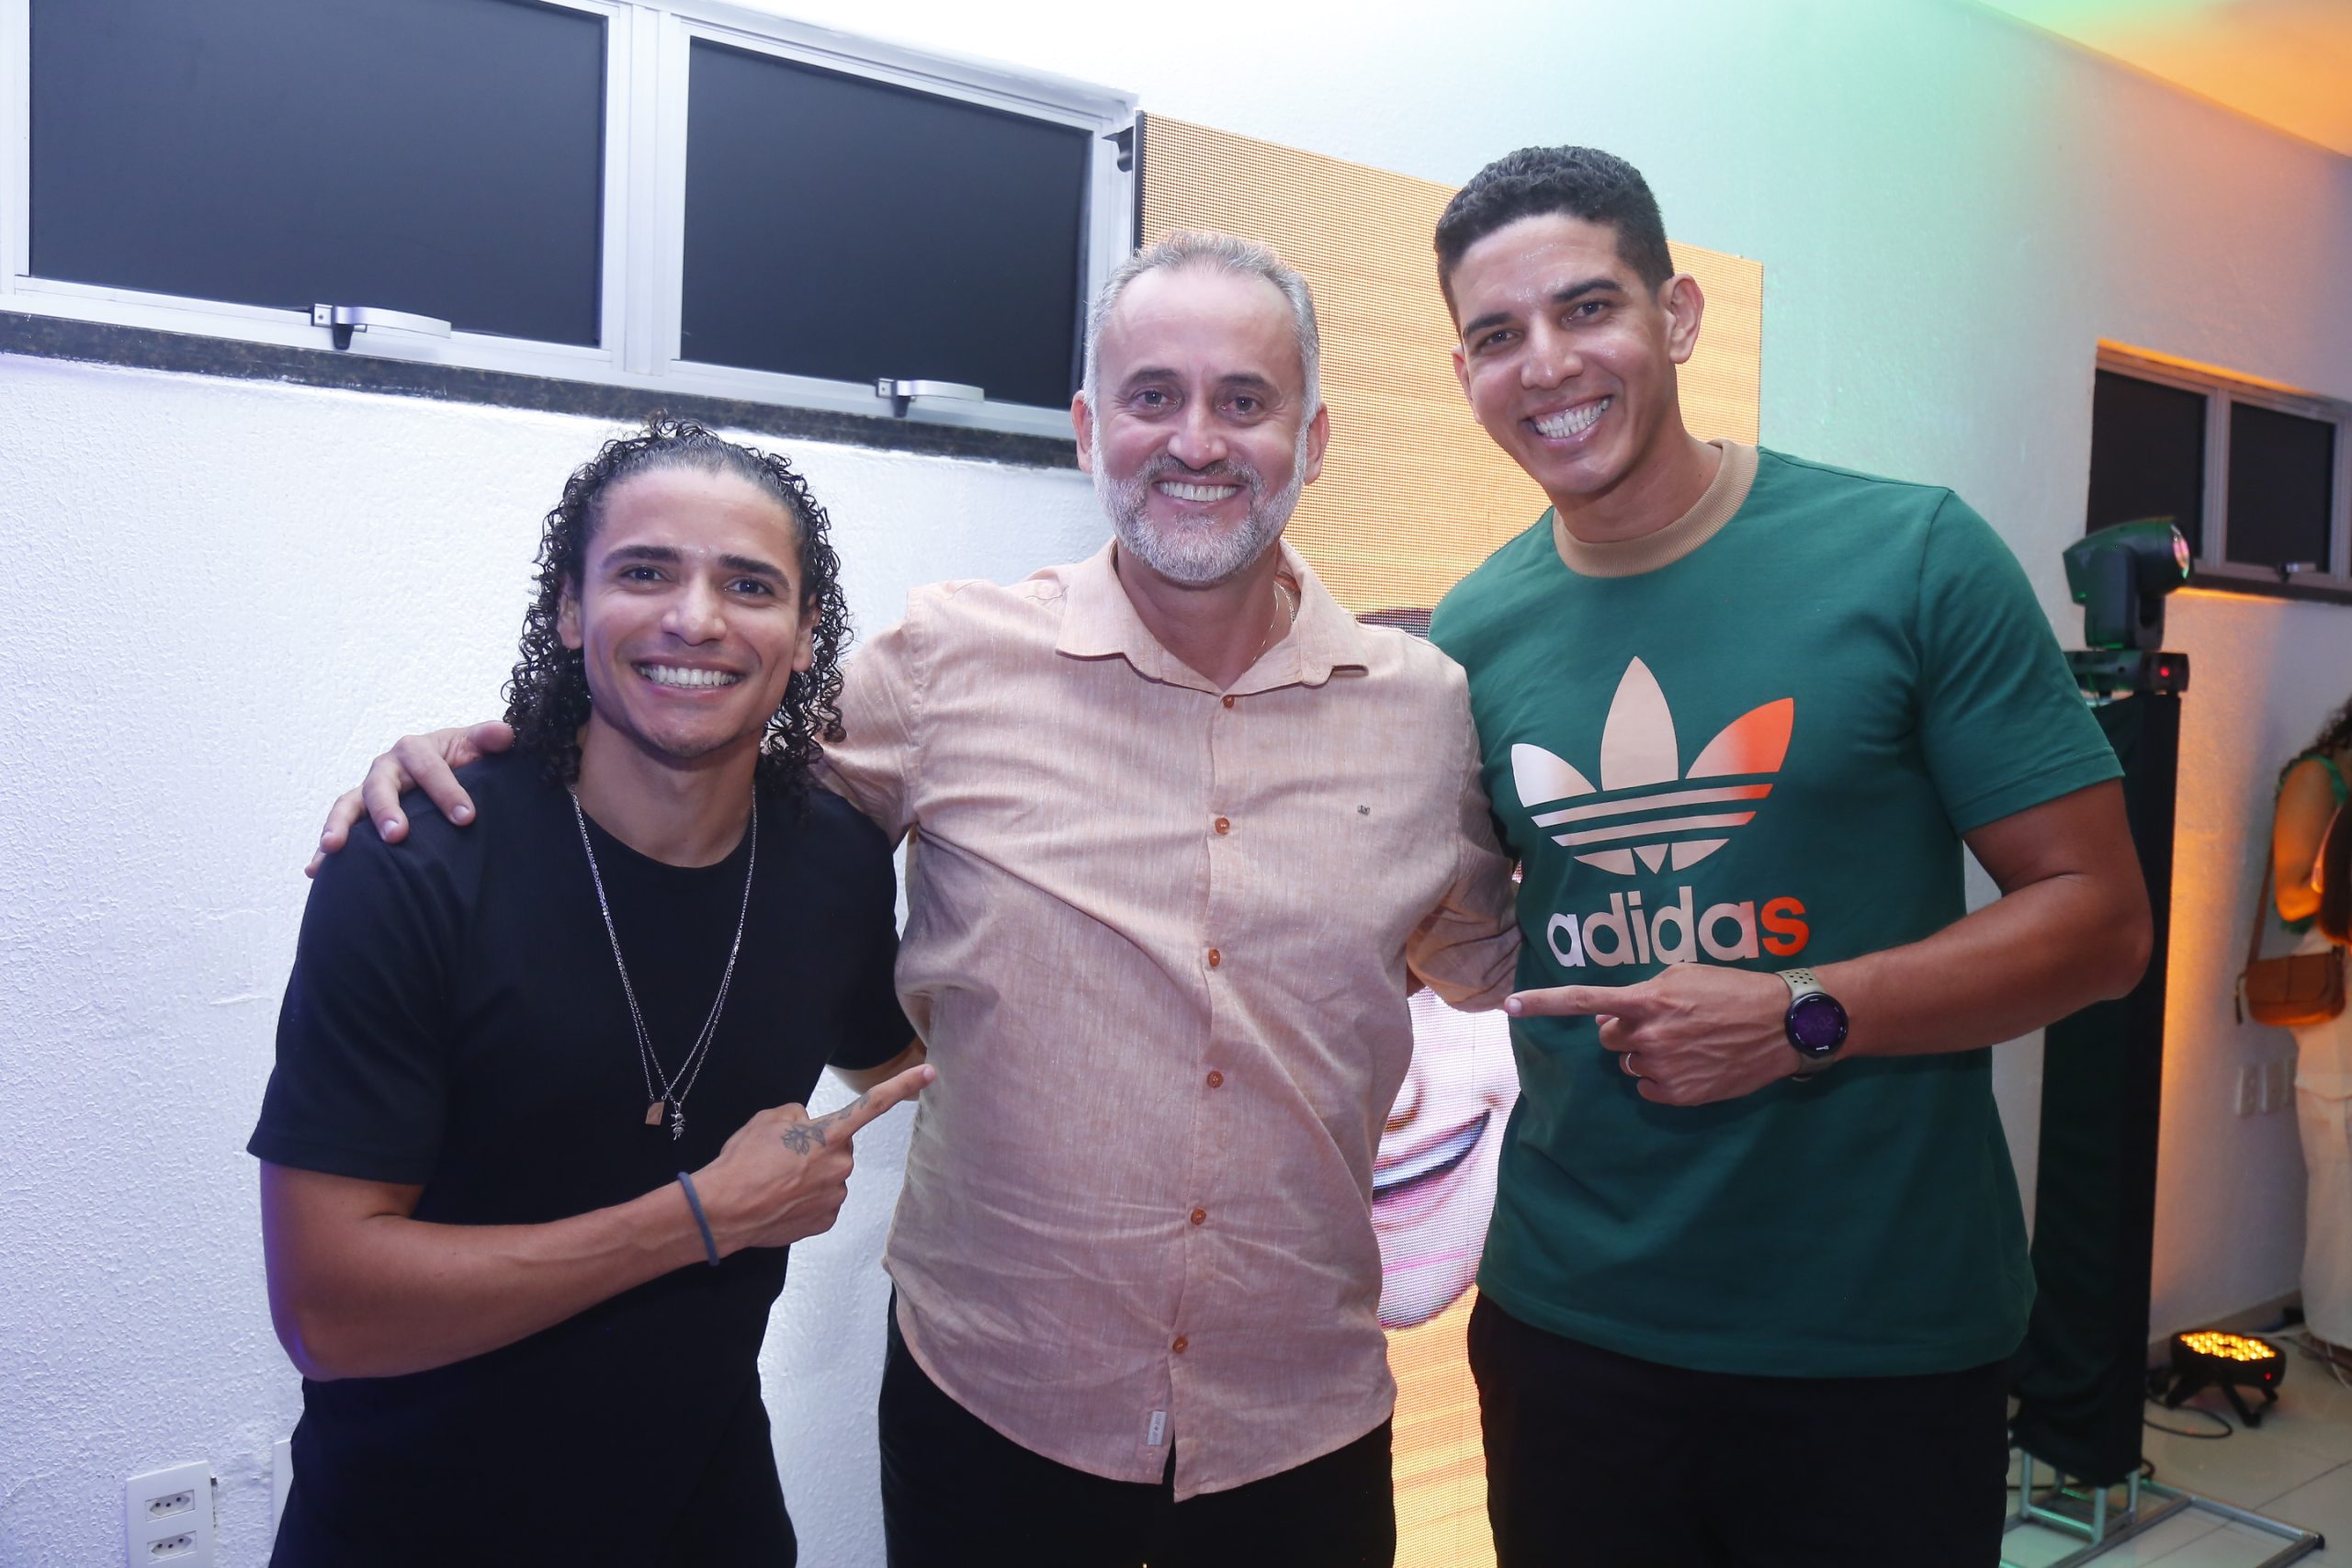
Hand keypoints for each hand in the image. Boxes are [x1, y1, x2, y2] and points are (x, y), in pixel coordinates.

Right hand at [306, 720, 514, 875]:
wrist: (445, 769)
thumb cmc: (461, 759)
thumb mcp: (476, 746)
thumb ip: (489, 739)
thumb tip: (505, 734)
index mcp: (416, 750)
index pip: (430, 768)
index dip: (447, 791)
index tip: (465, 817)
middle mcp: (386, 769)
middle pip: (380, 786)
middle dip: (387, 810)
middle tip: (397, 835)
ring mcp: (368, 791)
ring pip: (348, 806)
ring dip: (340, 825)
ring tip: (333, 848)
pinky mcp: (358, 815)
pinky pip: (339, 831)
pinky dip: (323, 851)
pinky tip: (315, 870)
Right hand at [692, 1062, 933, 1251]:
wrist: (724, 1211)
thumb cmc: (743, 1162)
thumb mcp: (767, 1120)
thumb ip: (798, 1116)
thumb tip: (807, 1125)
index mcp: (829, 1134)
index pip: (873, 1103)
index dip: (903, 1085)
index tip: (929, 1073)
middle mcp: (841, 1165)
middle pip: (838, 1147)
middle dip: (817, 1148)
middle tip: (782, 1157)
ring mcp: (836, 1195)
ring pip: (830, 1176)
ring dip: (810, 1175)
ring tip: (776, 1181)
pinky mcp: (827, 1220)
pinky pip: (823, 1201)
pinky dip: (806, 1199)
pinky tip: (783, 1200)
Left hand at [1506, 965, 1796, 1105]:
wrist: (1783, 1025)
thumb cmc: (1734, 991)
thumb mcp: (1685, 975)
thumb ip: (1642, 992)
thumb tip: (1609, 1018)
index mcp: (1648, 1000)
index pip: (1584, 1001)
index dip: (1543, 1003)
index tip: (1509, 1005)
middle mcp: (1649, 1036)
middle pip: (1608, 1039)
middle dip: (1625, 1031)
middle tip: (1662, 1022)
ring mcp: (1664, 1068)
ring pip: (1630, 1064)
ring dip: (1647, 1054)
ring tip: (1688, 1042)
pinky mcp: (1680, 1094)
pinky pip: (1648, 1089)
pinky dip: (1662, 1079)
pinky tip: (1693, 1064)